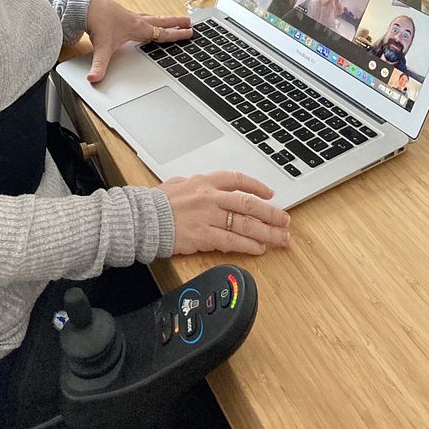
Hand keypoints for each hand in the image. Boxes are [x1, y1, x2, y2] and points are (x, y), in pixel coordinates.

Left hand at [86, 0, 191, 83]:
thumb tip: (94, 79)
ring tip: (171, 19)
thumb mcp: (101, 48)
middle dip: (176, 22)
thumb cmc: (97, 23)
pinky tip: (144, 19)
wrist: (86, 6)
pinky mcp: (122, 12)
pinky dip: (148, 17)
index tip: (189, 32)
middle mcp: (137, 20)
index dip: (176, 35)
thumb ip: (99, 66)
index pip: (162, 33)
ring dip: (164, 19)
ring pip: (152, 17)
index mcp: (138, 28)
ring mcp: (130, 15)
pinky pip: (141, 15)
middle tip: (189, 21)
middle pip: (161, 21)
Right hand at [159, 171, 290, 255]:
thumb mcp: (178, 184)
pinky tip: (259, 248)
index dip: (257, 186)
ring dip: (266, 232)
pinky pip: (232, 241)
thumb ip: (196, 186)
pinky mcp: (204, 236)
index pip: (238, 180)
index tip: (270, 194)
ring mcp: (209, 217)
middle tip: (285, 220)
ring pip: (245, 225)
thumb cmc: (157, 202)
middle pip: (248, 205)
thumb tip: (208, 188)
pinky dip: (248, 245)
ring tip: (280, 238)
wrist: (142, 218)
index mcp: (205, 182)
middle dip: (271, 213)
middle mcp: (210, 197)